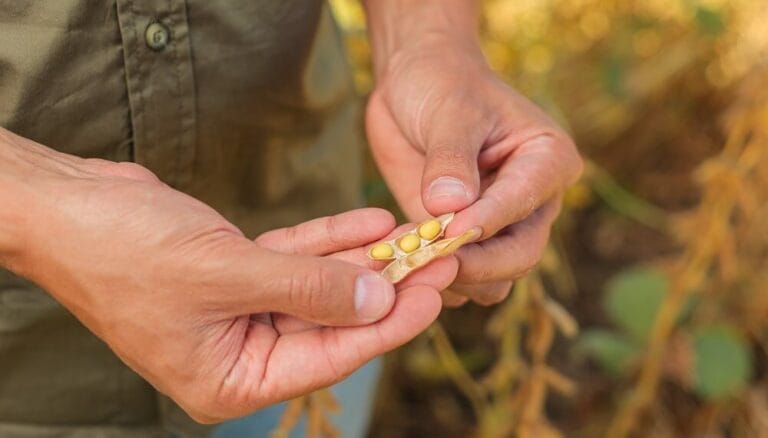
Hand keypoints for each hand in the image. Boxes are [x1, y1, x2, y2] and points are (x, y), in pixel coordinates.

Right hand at [2, 131, 446, 421]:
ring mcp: (238, 312)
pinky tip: (371, 222)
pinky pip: (294, 259)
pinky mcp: (235, 273)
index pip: (330, 355)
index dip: (389, 322)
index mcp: (231, 379)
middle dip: (385, 286)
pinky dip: (329, 241)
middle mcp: (240, 352)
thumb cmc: (125, 251)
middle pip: (331, 319)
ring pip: (317, 286)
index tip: (436, 291)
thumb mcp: (226, 273)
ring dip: (363, 259)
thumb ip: (308, 288)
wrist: (66, 207)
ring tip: (414, 234)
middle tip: (439, 256)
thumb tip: (379, 298)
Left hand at [366, 36, 582, 305]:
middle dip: (474, 264)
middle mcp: (533, 202)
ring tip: (405, 257)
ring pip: (491, 281)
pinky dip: (428, 277)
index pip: (524, 204)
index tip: (447, 230)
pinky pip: (455, 279)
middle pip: (518, 257)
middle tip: (424, 258)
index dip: (486, 222)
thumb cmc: (442, 84)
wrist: (415, 86)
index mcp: (548, 161)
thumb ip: (450, 159)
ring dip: (449, 278)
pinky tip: (395, 257)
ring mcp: (500, 228)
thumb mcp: (448, 111)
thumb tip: (449, 207)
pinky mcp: (464, 243)